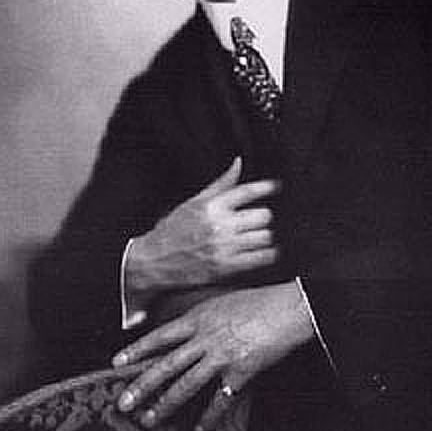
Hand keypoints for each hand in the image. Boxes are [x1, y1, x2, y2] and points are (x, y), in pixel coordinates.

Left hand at [112, 282, 313, 430]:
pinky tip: (199, 427)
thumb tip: (182, 330)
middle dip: (142, 385)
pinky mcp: (240, 372)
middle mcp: (206, 338)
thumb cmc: (257, 301)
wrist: (287, 308)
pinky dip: (208, 416)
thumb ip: (200, 318)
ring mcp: (222, 356)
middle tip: (123, 401)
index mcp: (199, 317)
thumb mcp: (221, 302)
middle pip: (167, 365)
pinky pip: (220, 400)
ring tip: (150, 418)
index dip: (137, 349)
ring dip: (166, 404)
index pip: (161, 336)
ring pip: (187, 384)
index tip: (117, 362)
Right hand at [126, 158, 279, 290]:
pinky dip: (268, 254)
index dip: (266, 187)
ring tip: (260, 235)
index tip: (277, 187)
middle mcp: (219, 225)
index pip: (247, 192)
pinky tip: (265, 251)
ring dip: (265, 235)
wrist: (155, 260)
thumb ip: (221, 184)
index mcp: (212, 206)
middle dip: (263, 216)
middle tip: (258, 219)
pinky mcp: (226, 268)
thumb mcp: (195, 201)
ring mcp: (224, 247)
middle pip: (262, 216)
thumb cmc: (174, 229)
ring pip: (264, 236)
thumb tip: (239, 162)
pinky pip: (260, 258)